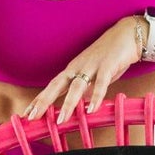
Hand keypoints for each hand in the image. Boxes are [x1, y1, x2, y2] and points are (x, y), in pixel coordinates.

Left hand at [25, 16, 146, 122]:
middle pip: (57, 85)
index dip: (39, 100)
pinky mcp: (108, 65)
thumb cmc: (110, 56)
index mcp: (73, 70)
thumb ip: (86, 89)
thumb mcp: (94, 76)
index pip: (52, 87)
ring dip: (68, 104)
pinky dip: (96, 96)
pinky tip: (92, 109)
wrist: (128, 34)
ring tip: (61, 120)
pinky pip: (101, 83)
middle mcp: (78, 67)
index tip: (27, 113)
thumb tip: (80, 105)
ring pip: (76, 86)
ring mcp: (92, 66)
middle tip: (32, 117)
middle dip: (44, 101)